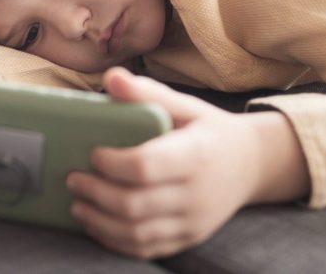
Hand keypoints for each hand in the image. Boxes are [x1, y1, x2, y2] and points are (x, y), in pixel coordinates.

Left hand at [65, 67, 308, 258]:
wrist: (252, 164)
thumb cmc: (208, 129)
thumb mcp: (185, 105)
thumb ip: (147, 93)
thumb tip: (111, 77)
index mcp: (196, 155)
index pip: (146, 166)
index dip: (112, 163)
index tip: (92, 153)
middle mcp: (197, 194)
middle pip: (135, 204)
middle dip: (96, 193)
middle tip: (72, 178)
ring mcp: (194, 221)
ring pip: (138, 233)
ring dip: (100, 221)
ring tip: (77, 204)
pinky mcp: (189, 238)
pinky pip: (148, 249)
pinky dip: (116, 241)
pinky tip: (97, 225)